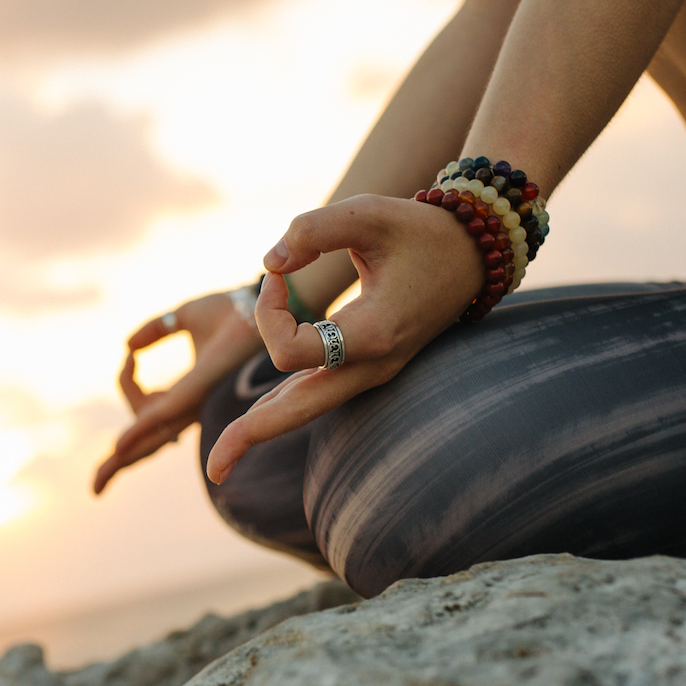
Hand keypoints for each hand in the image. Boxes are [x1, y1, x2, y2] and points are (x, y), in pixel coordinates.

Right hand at [92, 289, 264, 494]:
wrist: (257, 306)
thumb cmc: (230, 311)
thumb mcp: (181, 317)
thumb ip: (154, 330)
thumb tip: (127, 346)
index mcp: (188, 393)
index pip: (145, 406)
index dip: (127, 382)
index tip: (130, 354)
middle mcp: (190, 407)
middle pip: (147, 443)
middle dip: (118, 465)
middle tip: (96, 488)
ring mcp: (192, 405)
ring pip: (147, 441)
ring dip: (120, 462)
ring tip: (98, 482)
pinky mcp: (195, 396)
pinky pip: (157, 418)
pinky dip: (136, 433)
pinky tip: (118, 449)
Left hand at [205, 194, 482, 485]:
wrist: (473, 253)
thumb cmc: (421, 231)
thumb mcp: (370, 212)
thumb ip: (313, 229)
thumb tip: (268, 264)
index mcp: (373, 335)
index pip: (290, 349)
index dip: (268, 311)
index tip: (276, 273)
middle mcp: (371, 366)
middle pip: (298, 413)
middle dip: (251, 437)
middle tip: (212, 473)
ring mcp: (370, 373)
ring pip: (306, 410)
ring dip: (261, 429)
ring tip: (220, 463)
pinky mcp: (365, 367)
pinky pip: (316, 394)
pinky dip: (281, 406)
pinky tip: (251, 423)